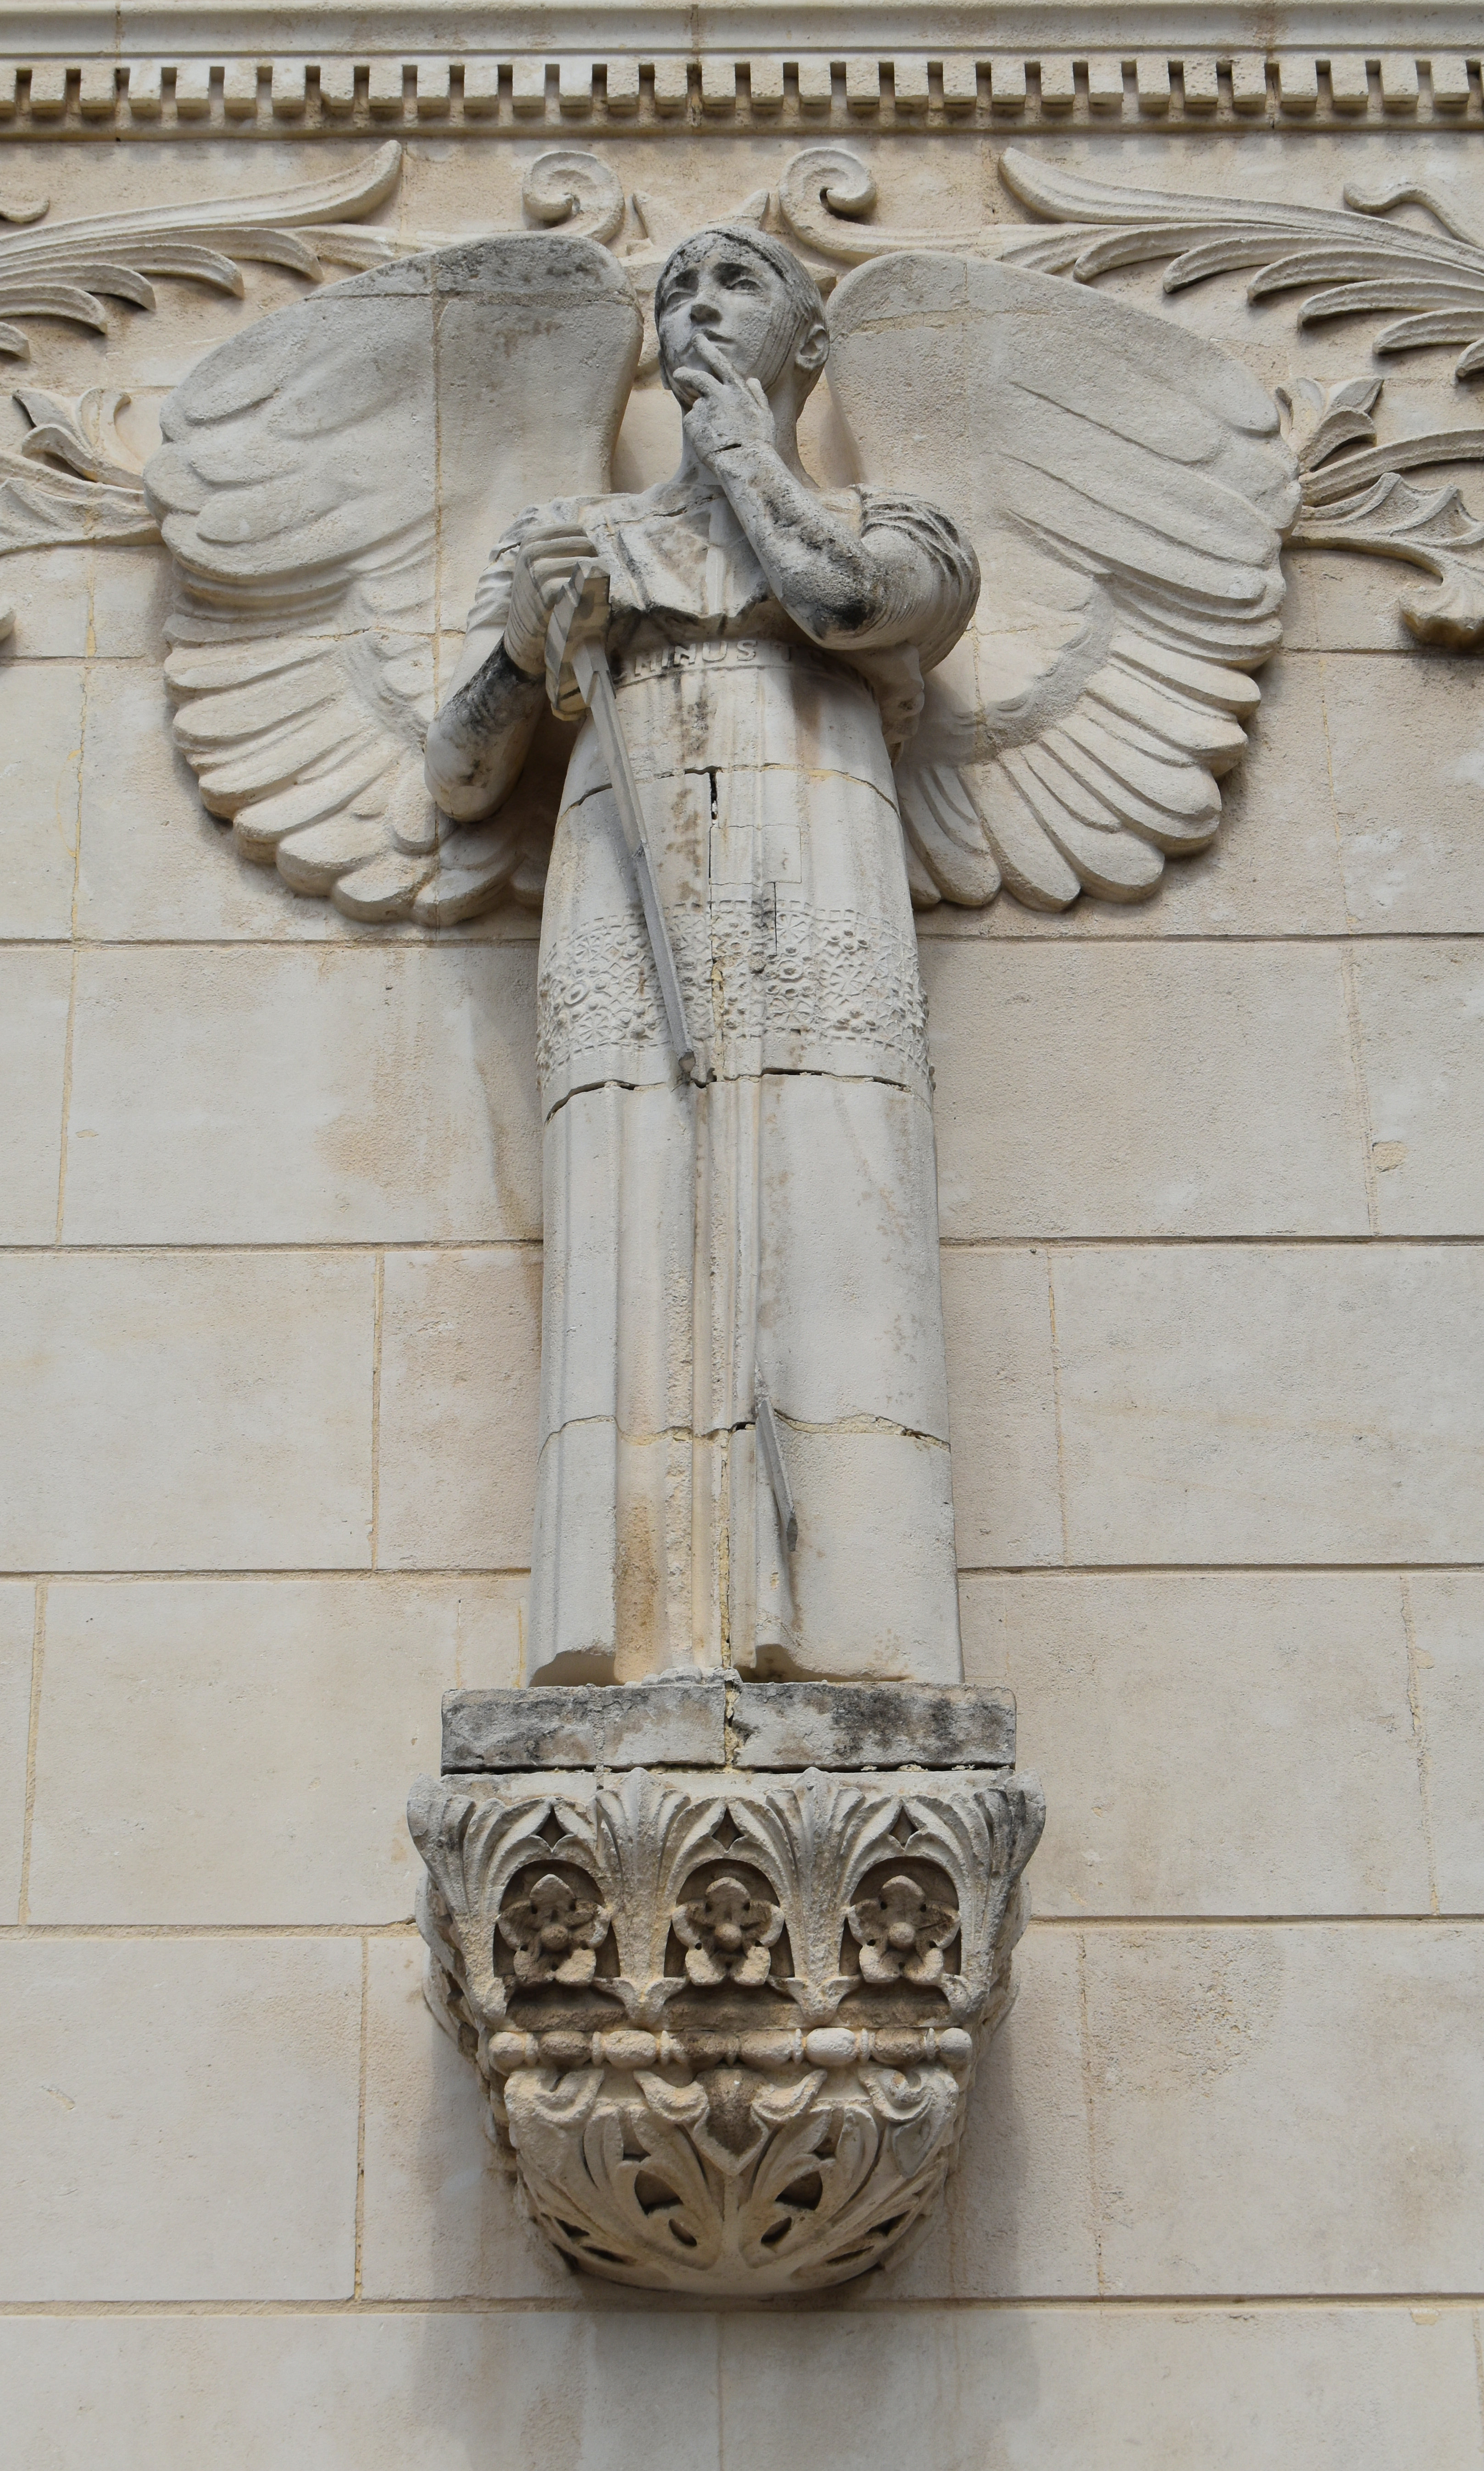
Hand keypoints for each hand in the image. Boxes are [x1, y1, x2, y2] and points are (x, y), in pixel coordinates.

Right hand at [502, 527, 597, 677]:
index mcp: (532, 540)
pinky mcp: (548, 593)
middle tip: (581, 589)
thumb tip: (594, 546)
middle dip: (591, 567)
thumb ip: (561, 552)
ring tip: (578, 601)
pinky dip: (587, 598)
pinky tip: (577, 609)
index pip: (578, 532)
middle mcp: (533, 551)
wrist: (523, 641)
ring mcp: (539, 571)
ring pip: (589, 565)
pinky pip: (583, 585)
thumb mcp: (542, 568)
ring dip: (592, 584)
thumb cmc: (540, 604)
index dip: (586, 552)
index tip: (578, 572)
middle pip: (587, 546)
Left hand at [672, 338, 777, 468]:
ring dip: (699, 411)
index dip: (707, 350)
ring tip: (705, 421)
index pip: (720, 363)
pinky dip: (699, 431)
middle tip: (678, 373)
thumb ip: (757, 395)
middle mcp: (719, 394)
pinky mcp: (693, 423)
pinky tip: (710, 442)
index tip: (698, 340)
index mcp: (737, 390)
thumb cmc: (759, 443)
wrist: (745, 463)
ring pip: (697, 404)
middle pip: (698, 377)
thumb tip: (752, 380)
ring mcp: (705, 408)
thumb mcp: (765, 415)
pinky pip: (693, 423)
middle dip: (687, 372)